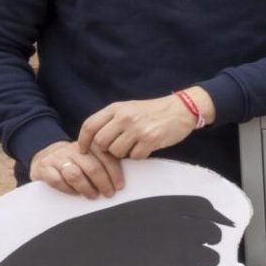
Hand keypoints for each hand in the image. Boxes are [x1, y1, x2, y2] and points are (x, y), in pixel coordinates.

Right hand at [29, 139, 125, 198]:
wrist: (44, 159)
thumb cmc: (74, 162)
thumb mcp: (90, 157)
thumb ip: (104, 162)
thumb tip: (121, 179)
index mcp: (88, 145)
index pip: (105, 157)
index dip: (114, 173)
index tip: (119, 186)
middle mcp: (73, 149)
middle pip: (92, 167)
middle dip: (103, 183)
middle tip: (108, 194)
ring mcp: (57, 158)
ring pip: (75, 174)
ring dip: (87, 188)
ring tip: (93, 196)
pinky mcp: (44, 168)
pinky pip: (57, 180)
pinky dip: (68, 189)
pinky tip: (75, 193)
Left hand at [78, 93, 200, 161]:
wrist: (181, 109)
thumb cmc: (152, 111)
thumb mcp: (129, 108)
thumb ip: (111, 120)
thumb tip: (93, 140)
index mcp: (117, 108)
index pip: (90, 125)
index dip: (83, 141)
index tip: (83, 150)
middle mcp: (125, 117)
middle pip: (101, 142)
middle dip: (106, 149)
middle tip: (117, 147)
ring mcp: (138, 128)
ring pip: (116, 152)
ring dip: (123, 154)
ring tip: (133, 146)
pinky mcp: (151, 140)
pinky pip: (135, 157)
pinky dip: (139, 155)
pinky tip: (146, 147)